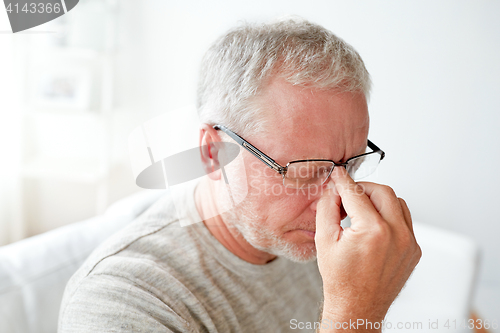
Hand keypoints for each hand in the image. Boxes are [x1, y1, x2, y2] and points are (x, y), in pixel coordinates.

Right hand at [315, 167, 420, 330]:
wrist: (357, 307)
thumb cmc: (340, 280)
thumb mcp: (324, 240)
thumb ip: (327, 208)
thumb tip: (332, 188)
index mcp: (372, 231)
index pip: (356, 192)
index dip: (343, 181)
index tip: (338, 174)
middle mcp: (396, 234)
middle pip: (382, 191)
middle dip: (362, 188)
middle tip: (347, 194)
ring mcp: (409, 242)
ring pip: (397, 203)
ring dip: (378, 200)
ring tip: (361, 210)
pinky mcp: (414, 249)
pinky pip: (404, 220)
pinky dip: (389, 216)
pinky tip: (373, 225)